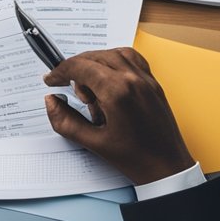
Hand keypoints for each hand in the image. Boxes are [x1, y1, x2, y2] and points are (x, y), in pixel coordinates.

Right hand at [43, 49, 192, 185]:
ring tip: (92, 89)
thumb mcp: (93, 142)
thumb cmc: (136, 158)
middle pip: (94, 56)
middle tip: (75, 94)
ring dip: (96, 64)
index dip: (60, 71)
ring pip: (112, 53)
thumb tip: (51, 102)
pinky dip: (115, 62)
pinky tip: (109, 79)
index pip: (80, 67)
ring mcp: (146, 79)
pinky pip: (131, 58)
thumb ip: (65, 121)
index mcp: (117, 92)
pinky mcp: (153, 83)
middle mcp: (133, 79)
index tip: (52, 80)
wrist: (168, 167)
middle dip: (77, 70)